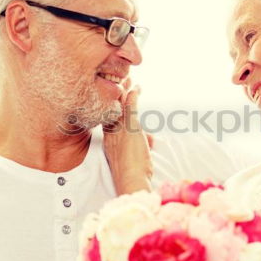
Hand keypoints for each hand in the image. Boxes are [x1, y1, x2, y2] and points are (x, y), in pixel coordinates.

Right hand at [103, 80, 152, 194]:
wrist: (131, 181)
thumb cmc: (134, 173)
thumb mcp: (136, 156)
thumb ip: (143, 143)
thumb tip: (151, 140)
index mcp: (110, 140)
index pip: (109, 117)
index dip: (112, 104)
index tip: (115, 93)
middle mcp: (112, 133)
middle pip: (112, 107)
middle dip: (116, 93)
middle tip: (120, 79)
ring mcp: (120, 131)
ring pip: (120, 105)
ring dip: (125, 91)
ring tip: (129, 79)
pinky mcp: (131, 130)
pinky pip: (130, 109)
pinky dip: (134, 97)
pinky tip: (137, 88)